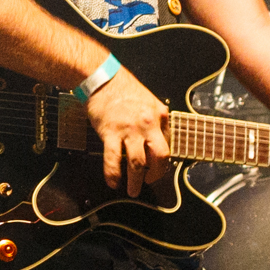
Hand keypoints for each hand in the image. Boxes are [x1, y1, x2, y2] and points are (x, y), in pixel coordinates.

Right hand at [86, 70, 168, 196]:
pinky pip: (113, 159)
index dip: (163, 161)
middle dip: (156, 175)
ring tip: (132, 191)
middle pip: (160, 157)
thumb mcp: (149, 102)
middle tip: (149, 182)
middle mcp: (148, 124)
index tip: (157, 169)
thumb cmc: (123, 89)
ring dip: (135, 181)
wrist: (101, 78)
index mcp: (160, 116)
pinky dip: (113, 175)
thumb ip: (155, 121)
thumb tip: (157, 141)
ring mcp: (129, 129)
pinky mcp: (110, 132)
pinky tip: (113, 182)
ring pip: (137, 163)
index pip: (168, 145)